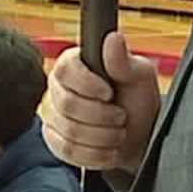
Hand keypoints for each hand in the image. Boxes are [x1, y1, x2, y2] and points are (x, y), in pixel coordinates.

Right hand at [42, 31, 159, 172]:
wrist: (139, 136)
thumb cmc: (138, 101)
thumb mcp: (139, 77)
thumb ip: (123, 61)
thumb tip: (113, 38)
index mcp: (74, 65)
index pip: (65, 69)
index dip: (87, 84)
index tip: (109, 92)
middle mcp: (58, 88)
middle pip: (67, 104)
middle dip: (102, 116)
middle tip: (121, 116)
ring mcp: (53, 116)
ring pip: (70, 131)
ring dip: (103, 136)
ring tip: (118, 132)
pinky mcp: (54, 140)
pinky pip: (68, 150)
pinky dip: (96, 153)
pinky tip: (109, 148)